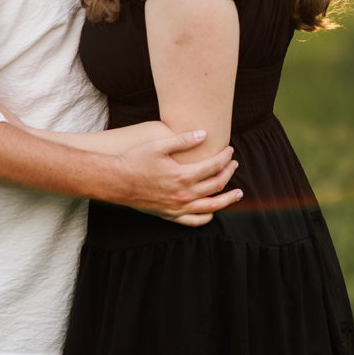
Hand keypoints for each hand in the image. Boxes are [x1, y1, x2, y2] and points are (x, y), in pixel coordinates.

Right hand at [114, 127, 241, 225]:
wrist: (115, 181)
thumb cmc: (135, 160)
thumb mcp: (159, 145)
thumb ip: (183, 140)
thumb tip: (205, 134)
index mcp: (183, 176)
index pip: (214, 166)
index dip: (225, 157)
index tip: (230, 150)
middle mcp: (183, 194)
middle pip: (216, 185)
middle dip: (229, 173)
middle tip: (234, 165)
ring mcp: (177, 207)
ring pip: (211, 206)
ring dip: (227, 199)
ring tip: (238, 193)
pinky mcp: (169, 215)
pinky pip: (194, 221)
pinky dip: (207, 217)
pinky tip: (213, 211)